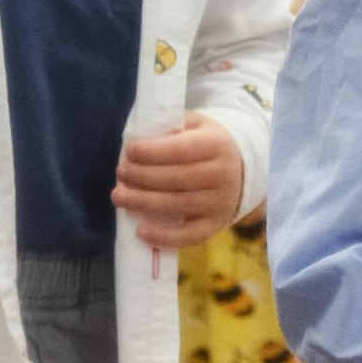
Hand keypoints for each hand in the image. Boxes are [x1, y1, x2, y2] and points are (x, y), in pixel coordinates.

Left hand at [114, 110, 244, 249]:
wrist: (242, 169)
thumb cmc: (207, 144)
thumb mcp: (195, 125)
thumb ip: (171, 128)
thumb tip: (144, 141)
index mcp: (216, 145)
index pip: (182, 150)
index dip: (153, 152)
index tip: (130, 151)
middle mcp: (222, 174)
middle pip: (177, 178)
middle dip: (142, 176)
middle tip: (120, 173)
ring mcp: (220, 202)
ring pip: (179, 205)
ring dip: (144, 202)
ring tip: (119, 197)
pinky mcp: (216, 225)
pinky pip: (190, 236)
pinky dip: (165, 237)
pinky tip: (141, 232)